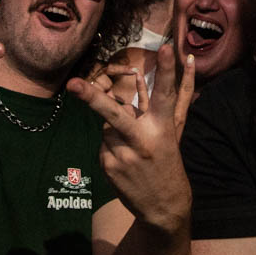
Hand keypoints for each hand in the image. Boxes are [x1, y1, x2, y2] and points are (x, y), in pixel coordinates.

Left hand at [68, 45, 195, 228]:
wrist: (164, 206)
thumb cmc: (170, 160)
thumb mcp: (176, 130)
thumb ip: (177, 96)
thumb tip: (182, 61)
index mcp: (164, 129)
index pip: (166, 94)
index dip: (167, 70)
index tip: (166, 48)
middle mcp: (143, 141)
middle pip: (115, 114)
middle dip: (92, 98)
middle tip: (72, 84)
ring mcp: (123, 156)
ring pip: (107, 127)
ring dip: (115, 131)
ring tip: (132, 150)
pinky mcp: (108, 167)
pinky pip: (102, 143)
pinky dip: (110, 147)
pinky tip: (124, 162)